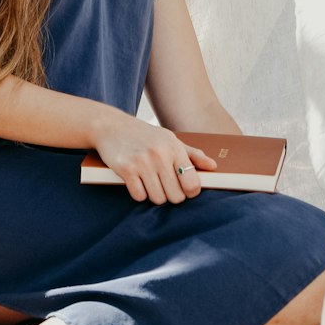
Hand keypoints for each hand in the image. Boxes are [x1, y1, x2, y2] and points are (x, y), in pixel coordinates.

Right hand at [93, 115, 217, 204]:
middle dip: (171, 195)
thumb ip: (192, 154)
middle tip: (164, 186)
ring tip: (150, 183)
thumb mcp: (169, 138)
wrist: (111, 125)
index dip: (190, 192)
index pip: (192, 183)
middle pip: (176, 196)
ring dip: (154, 195)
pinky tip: (137, 182)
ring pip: (157, 198)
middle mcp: (160, 155)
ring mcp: (142, 162)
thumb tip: (213, 166)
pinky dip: (138, 193)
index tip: (184, 189)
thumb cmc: (144, 134)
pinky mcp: (126, 169)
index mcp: (174, 148)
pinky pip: (139, 196)